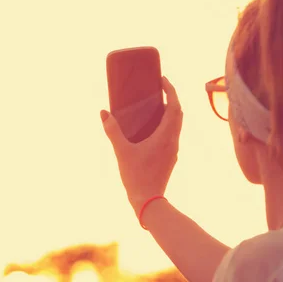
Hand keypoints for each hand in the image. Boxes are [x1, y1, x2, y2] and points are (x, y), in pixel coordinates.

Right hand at [101, 76, 182, 213]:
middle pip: (179, 113)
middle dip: (172, 98)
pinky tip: (153, 127)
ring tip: (156, 104)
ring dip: (170, 111)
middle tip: (160, 88)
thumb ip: (112, 131)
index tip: (163, 80)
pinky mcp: (170, 158)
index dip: (171, 91)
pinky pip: (172, 134)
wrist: (149, 201)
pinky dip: (167, 124)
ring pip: (177, 125)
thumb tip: (103, 112)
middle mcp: (173, 141)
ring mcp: (173, 150)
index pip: (175, 107)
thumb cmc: (136, 177)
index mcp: (165, 136)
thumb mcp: (121, 152)